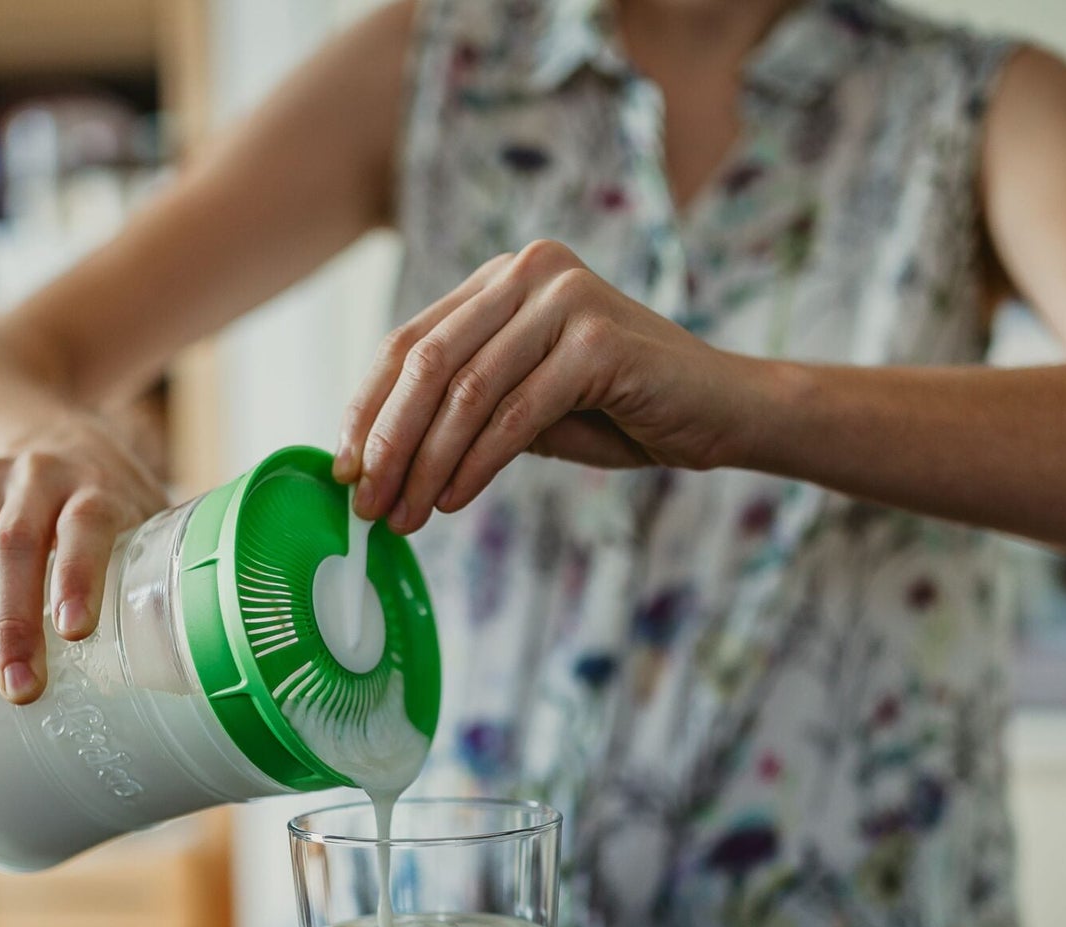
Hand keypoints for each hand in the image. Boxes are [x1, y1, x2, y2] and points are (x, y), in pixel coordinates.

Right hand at [0, 419, 167, 714]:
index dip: (78, 574)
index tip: (74, 631)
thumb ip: (156, 565)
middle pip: (13, 547)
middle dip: (11, 624)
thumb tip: (185, 656)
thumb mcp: (142, 509)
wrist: (27, 410)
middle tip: (18, 691)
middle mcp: (33, 475)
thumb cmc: (103, 491)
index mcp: (92, 481)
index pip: (86, 523)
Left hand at [334, 239, 748, 531]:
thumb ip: (466, 408)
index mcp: (504, 277)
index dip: (368, 408)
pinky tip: (454, 501)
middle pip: (427, 362)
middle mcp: (530, 271)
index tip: (343, 470)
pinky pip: (515, 414)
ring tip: (406, 516)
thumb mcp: (528, 403)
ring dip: (427, 463)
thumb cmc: (623, 409)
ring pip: (466, 391)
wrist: (722, 410)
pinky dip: (476, 465)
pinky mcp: (597, 340)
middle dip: (388, 441)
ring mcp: (565, 298)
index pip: (411, 341)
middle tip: (366, 504)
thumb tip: (377, 458)